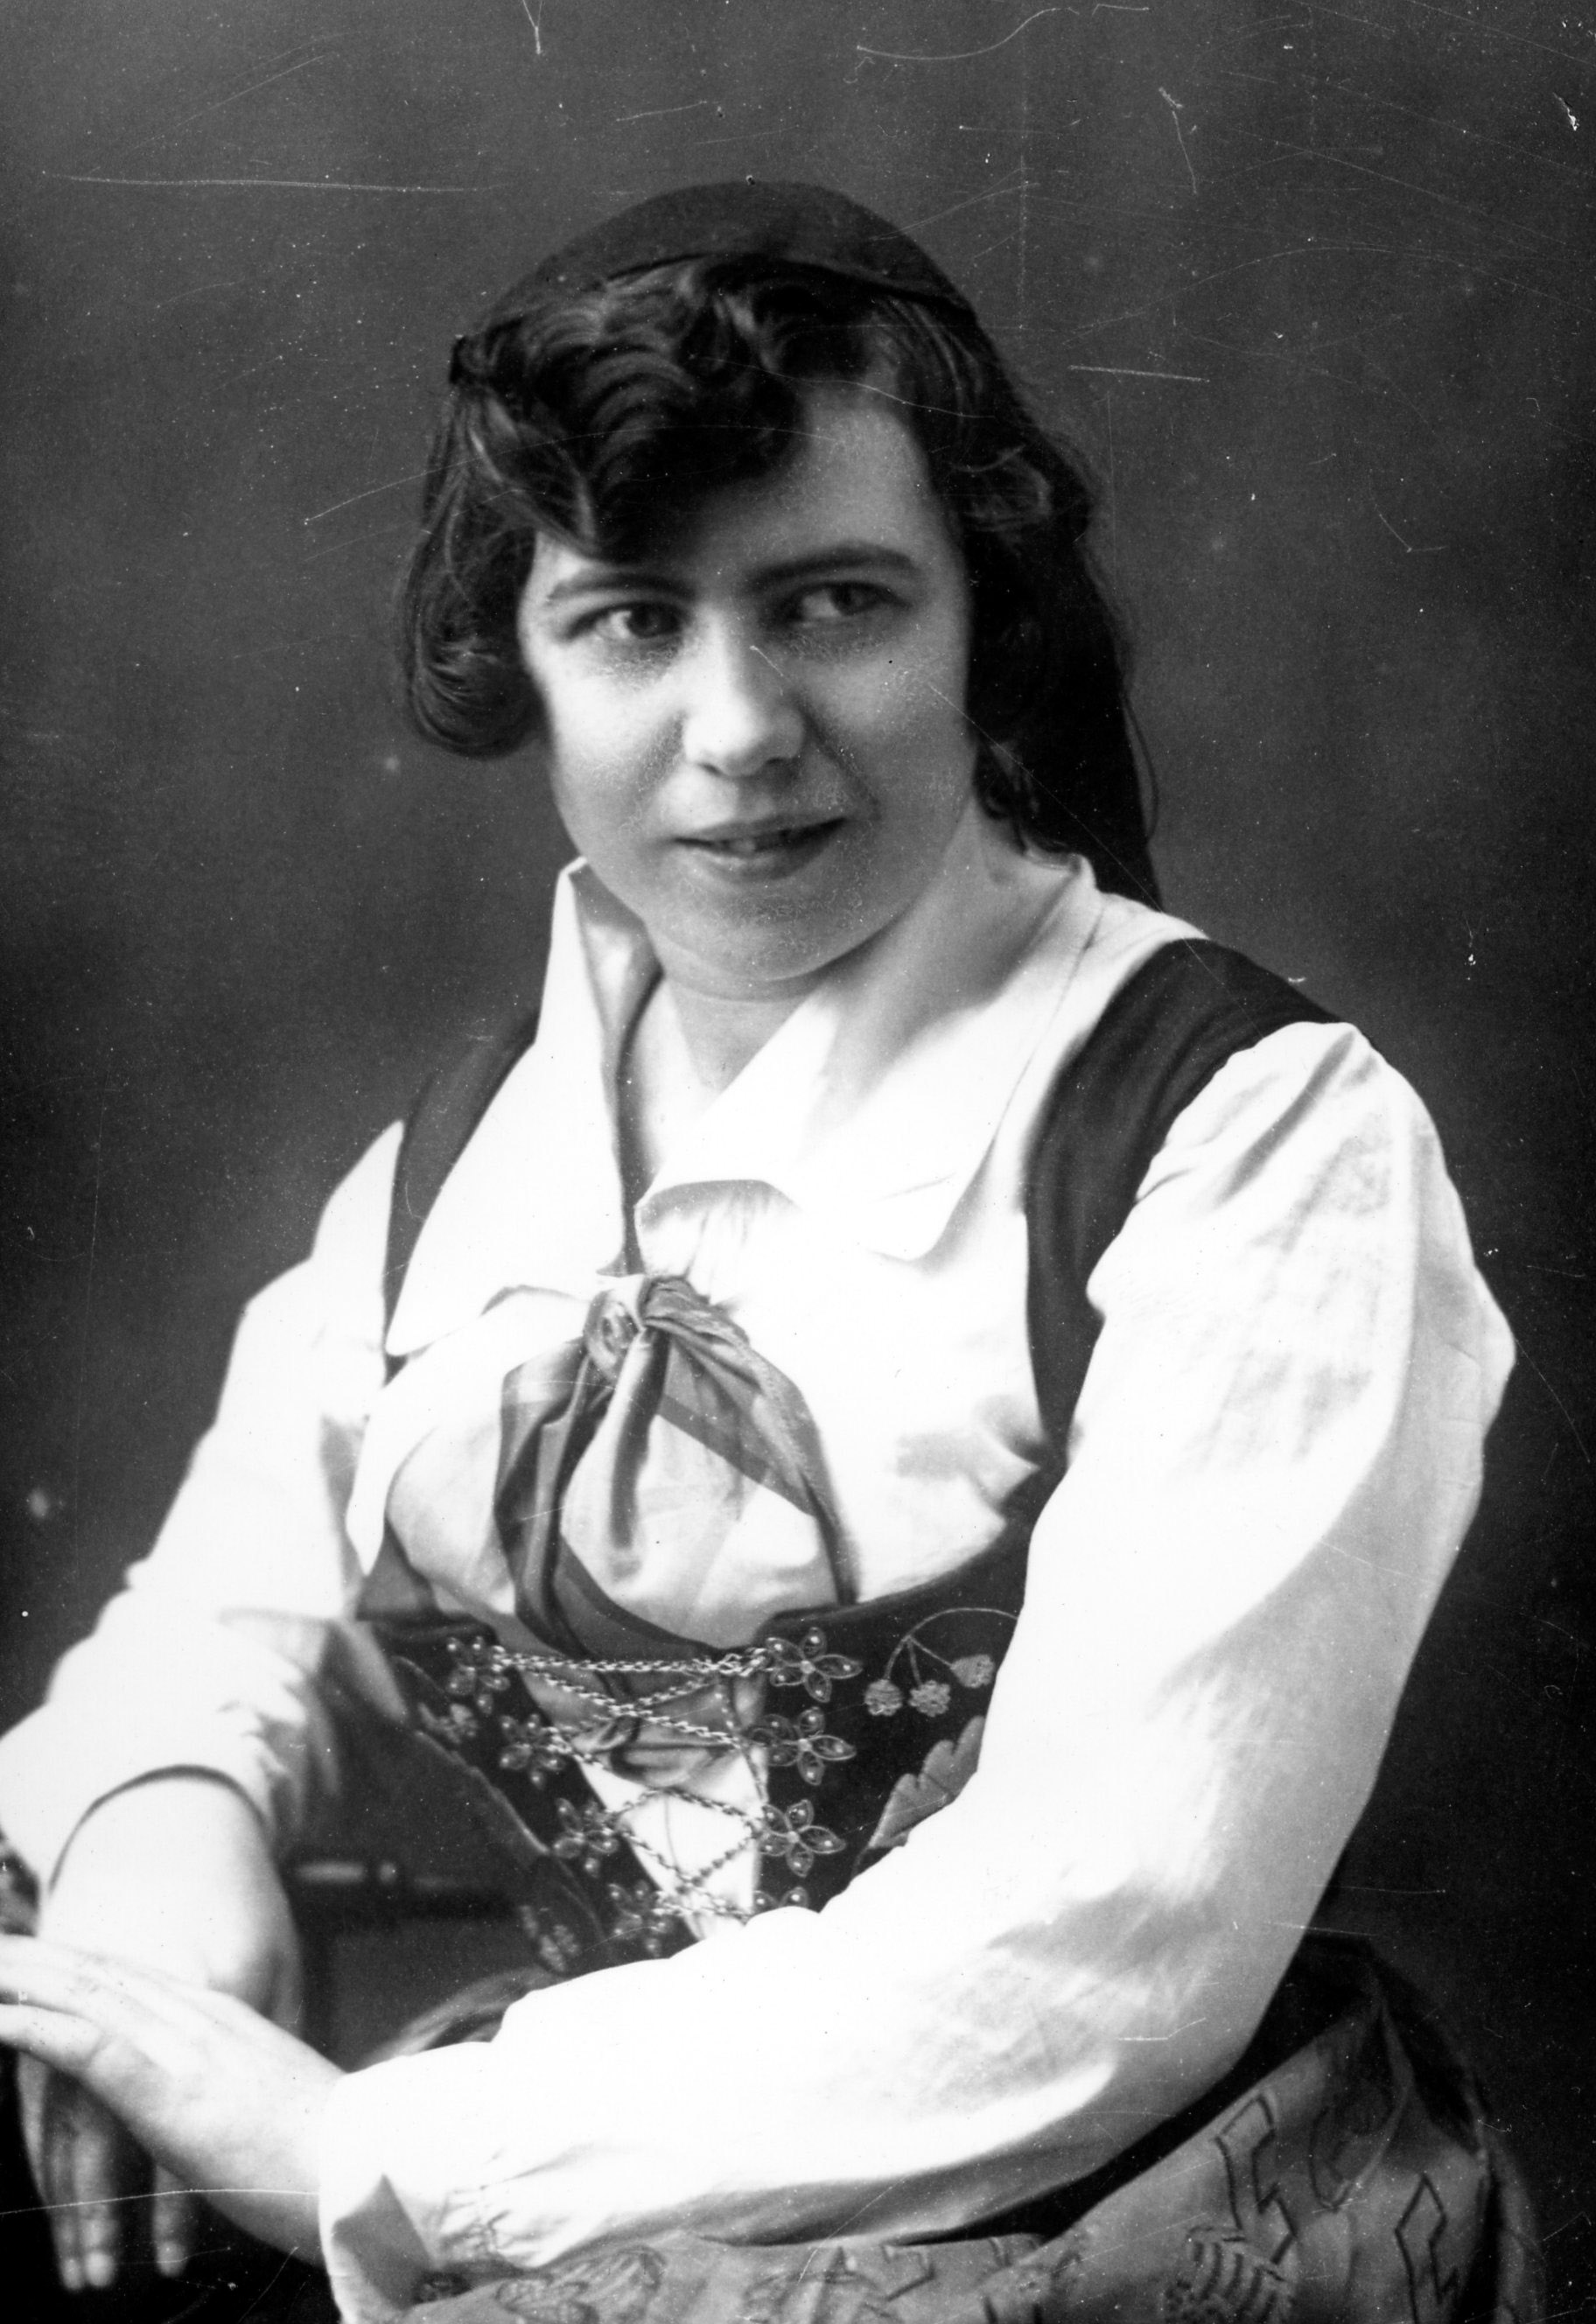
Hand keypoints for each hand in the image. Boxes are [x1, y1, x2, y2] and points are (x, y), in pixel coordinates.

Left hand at [19, 1774, 305, 2289]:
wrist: (367, 2167)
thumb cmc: (332, 2157)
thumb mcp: (278, 2109)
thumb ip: (244, 2092)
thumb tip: (227, 2106)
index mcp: (225, 2019)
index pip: (134, 1978)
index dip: (79, 1960)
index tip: (35, 1950)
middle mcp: (197, 2018)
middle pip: (99, 1973)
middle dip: (36, 1956)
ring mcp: (180, 2048)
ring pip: (82, 1995)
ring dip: (21, 1978)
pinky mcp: (165, 2088)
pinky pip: (84, 2046)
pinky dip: (31, 2028)